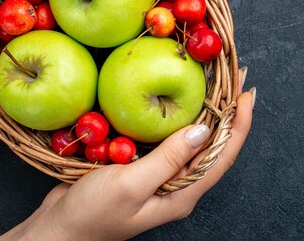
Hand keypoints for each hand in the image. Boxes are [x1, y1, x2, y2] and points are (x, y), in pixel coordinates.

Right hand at [2, 69, 254, 240]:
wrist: (56, 229)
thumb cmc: (91, 214)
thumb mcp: (130, 186)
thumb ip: (167, 160)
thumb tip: (203, 131)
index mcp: (182, 193)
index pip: (223, 155)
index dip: (240, 124)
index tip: (247, 93)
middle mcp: (178, 184)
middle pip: (212, 144)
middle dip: (228, 111)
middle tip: (235, 78)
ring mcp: (161, 175)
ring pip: (191, 138)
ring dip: (205, 110)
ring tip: (214, 82)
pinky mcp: (143, 166)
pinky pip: (167, 138)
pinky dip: (175, 115)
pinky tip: (174, 98)